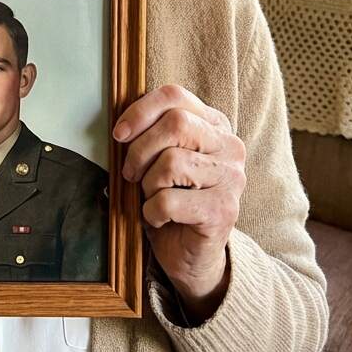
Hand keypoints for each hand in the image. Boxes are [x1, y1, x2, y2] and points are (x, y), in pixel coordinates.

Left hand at [115, 84, 245, 322]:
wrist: (192, 256)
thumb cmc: (172, 201)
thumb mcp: (160, 159)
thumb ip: (152, 135)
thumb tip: (121, 126)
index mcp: (215, 125)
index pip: (176, 96)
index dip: (140, 111)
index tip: (119, 134)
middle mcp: (230, 147)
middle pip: (176, 124)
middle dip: (140, 149)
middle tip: (130, 173)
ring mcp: (231, 178)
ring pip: (172, 162)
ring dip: (148, 184)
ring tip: (152, 198)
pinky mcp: (223, 210)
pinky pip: (169, 200)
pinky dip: (152, 211)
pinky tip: (159, 218)